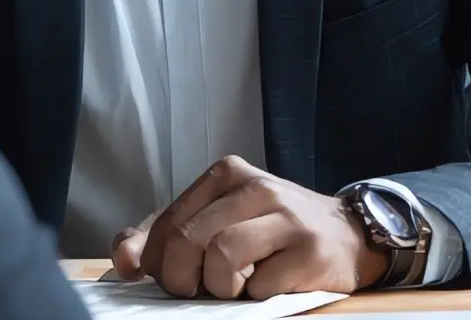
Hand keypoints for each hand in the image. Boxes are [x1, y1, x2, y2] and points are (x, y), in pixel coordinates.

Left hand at [110, 156, 390, 299]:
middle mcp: (253, 186)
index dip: (156, 260)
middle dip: (182, 278)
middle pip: (189, 239)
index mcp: (224, 174)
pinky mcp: (309, 248)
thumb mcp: (217, 221)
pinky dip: (256, 296)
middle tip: (196, 290)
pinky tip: (268, 285)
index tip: (161, 279)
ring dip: (221, 287)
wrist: (345, 234)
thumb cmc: (270, 231)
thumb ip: (166, 237)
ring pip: (222, 257)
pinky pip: (262, 285)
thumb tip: (126, 261)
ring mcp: (284, 214)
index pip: (168, 221)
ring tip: (236, 286)